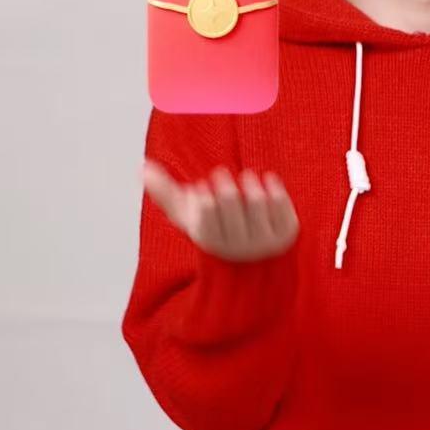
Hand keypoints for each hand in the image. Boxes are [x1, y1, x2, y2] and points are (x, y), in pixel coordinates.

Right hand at [140, 160, 299, 262]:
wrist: (251, 261)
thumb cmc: (214, 230)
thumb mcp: (188, 216)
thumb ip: (166, 194)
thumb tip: (143, 169)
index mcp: (212, 243)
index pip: (206, 208)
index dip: (203, 192)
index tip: (202, 188)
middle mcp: (239, 246)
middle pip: (231, 199)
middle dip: (224, 182)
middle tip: (222, 176)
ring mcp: (264, 242)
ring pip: (257, 198)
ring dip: (250, 182)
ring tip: (246, 179)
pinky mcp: (286, 234)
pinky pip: (280, 202)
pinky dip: (273, 185)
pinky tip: (267, 180)